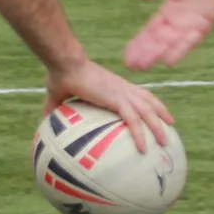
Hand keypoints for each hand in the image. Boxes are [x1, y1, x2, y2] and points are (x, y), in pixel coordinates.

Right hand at [46, 57, 174, 152]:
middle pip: (150, 100)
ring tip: (165, 142)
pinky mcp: (118, 99)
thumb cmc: (60, 75)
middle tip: (171, 126)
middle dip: (162, 113)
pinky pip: (134, 120)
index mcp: (114, 86)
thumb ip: (53, 107)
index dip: (147, 101)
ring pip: (148, 111)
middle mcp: (123, 88)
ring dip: (158, 126)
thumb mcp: (57, 95)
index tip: (155, 112)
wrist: (65, 64)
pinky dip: (140, 135)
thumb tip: (42, 121)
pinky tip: (143, 149)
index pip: (137, 92)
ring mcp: (122, 93)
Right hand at [124, 0, 213, 70]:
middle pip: (158, 41)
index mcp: (169, 11)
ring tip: (144, 66)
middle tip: (131, 66)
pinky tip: (168, 61)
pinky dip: (180, 50)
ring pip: (171, 44)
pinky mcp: (204, 26)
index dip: (139, 43)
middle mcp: (179, 22)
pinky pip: (190, 41)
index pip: (150, 31)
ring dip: (157, 55)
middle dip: (145, 53)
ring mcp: (191, 25)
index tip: (127, 55)